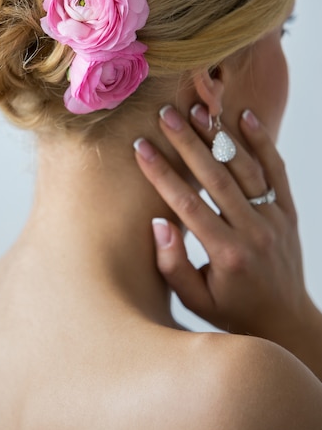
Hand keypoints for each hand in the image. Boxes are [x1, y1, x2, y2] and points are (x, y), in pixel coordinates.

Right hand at [134, 104, 321, 377]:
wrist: (286, 319)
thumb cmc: (232, 311)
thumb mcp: (195, 301)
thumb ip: (173, 266)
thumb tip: (159, 223)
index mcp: (227, 255)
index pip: (188, 205)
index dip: (162, 173)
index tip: (141, 147)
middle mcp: (254, 232)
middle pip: (216, 178)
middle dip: (187, 143)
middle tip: (166, 114)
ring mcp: (275, 218)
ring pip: (245, 168)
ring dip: (219, 137)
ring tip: (196, 110)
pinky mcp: (288, 210)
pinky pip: (277, 170)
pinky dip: (262, 142)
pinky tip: (245, 117)